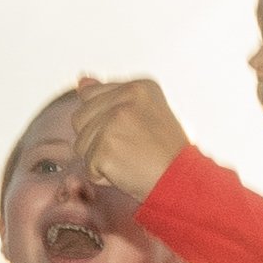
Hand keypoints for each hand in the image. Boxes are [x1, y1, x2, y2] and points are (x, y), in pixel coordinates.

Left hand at [68, 76, 194, 198]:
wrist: (183, 182)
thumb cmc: (165, 152)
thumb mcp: (144, 112)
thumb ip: (111, 95)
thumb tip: (82, 80)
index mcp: (138, 87)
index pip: (90, 95)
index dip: (104, 121)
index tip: (132, 132)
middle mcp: (126, 99)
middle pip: (79, 118)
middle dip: (97, 139)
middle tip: (131, 148)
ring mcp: (114, 123)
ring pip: (80, 144)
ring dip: (99, 159)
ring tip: (130, 160)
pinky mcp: (106, 148)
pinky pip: (88, 167)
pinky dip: (104, 176)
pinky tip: (127, 172)